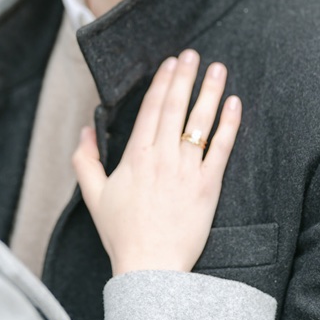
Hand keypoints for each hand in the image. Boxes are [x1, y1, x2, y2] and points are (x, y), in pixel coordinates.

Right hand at [72, 50, 240, 274]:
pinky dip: (229, 125)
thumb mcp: (93, 195)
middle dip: (184, 77)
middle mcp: (163, 157)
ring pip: (200, 122)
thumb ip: (84, 160)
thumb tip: (85, 131)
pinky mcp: (209, 186)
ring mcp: (188, 170)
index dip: (162, 82)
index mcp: (135, 156)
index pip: (151, 109)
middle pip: (175, 108)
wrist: (151, 266)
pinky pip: (222, 149)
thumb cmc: (121, 233)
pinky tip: (234, 104)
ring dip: (209, 92)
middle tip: (192, 54)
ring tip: (217, 69)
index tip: (170, 62)